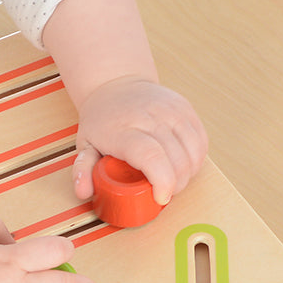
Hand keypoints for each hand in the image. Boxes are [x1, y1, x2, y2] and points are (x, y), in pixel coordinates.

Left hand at [70, 76, 207, 205]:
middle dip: (175, 185)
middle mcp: (150, 117)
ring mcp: (171, 110)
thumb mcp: (84, 145)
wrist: (115, 84)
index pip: (151, 157)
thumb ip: (82, 170)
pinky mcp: (185, 108)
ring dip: (188, 174)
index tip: (160, 198)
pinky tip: (184, 165)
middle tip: (163, 192)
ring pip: (193, 151)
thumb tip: (83, 192)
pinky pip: (201, 140)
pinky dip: (196, 159)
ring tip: (173, 180)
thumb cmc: (101, 121)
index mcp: (124, 130)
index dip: (162, 181)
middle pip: (176, 159)